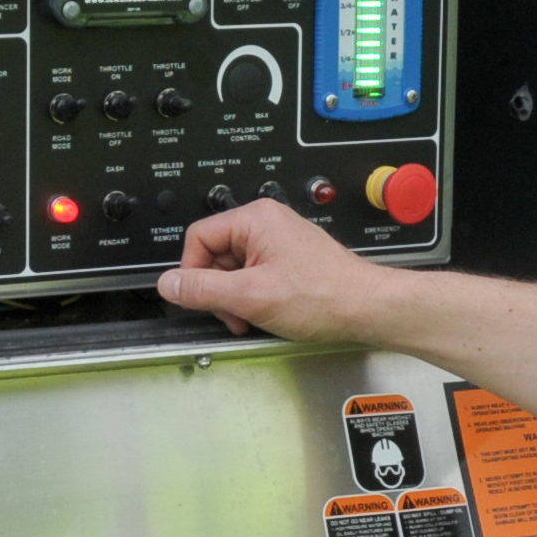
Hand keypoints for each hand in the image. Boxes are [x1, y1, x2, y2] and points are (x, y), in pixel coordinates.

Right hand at [156, 198, 403, 344]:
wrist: (367, 308)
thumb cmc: (322, 297)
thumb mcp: (251, 296)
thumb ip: (203, 289)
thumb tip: (168, 284)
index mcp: (255, 219)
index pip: (199, 237)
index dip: (193, 272)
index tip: (199, 299)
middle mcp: (267, 222)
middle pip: (215, 253)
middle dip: (218, 289)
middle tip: (232, 314)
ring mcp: (279, 240)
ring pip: (234, 268)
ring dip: (236, 297)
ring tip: (251, 318)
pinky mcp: (289, 258)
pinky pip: (255, 274)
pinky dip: (253, 297)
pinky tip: (265, 313)